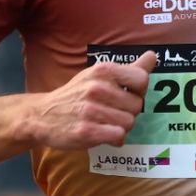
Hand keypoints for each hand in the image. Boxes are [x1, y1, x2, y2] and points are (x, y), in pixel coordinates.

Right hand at [23, 50, 156, 149]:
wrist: (42, 115)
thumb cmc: (75, 95)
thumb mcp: (98, 75)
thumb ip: (129, 68)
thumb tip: (152, 56)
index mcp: (102, 70)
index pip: (141, 79)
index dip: (138, 91)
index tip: (126, 95)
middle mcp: (97, 88)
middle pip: (137, 106)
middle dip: (128, 112)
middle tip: (111, 112)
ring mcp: (91, 110)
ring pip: (129, 123)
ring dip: (120, 127)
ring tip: (104, 123)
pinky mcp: (86, 131)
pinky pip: (118, 136)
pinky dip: (114, 139)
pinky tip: (103, 134)